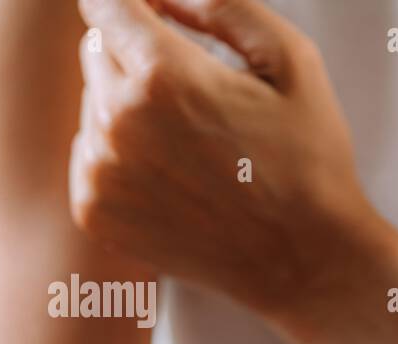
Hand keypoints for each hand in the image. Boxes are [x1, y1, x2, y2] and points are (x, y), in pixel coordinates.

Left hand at [69, 0, 386, 314]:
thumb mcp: (292, 62)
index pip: (105, 1)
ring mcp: (101, 171)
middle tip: (198, 98)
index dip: (135, 2)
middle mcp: (119, 121)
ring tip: (192, 147)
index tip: (159, 17)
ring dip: (128, 110)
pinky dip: (121, 160)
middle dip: (137, 58)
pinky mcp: (95, 211)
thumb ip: (224, 4)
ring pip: (93, 106)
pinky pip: (88, 158)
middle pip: (95, 50)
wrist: (307, 264)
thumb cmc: (309, 162)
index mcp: (163, 74)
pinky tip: (175, 180)